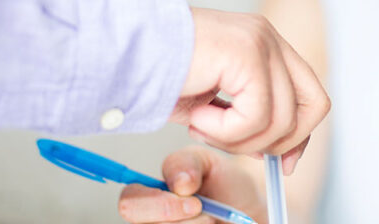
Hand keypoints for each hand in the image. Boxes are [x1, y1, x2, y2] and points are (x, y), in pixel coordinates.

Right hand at [118, 147, 265, 223]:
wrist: (249, 208)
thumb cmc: (224, 184)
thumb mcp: (207, 161)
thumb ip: (186, 161)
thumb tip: (178, 183)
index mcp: (149, 195)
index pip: (128, 201)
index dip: (155, 204)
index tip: (192, 201)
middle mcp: (151, 220)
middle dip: (179, 218)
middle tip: (206, 210)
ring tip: (214, 218)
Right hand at [171, 7, 329, 173]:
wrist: (124, 52)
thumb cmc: (159, 77)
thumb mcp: (215, 104)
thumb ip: (250, 119)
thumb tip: (284, 154)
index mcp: (264, 44)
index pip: (310, 94)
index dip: (302, 134)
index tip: (282, 164)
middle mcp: (268, 37)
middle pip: (313, 106)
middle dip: (280, 143)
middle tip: (233, 146)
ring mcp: (261, 42)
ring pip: (281, 120)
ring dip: (237, 139)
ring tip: (200, 127)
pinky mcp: (246, 54)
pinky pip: (255, 117)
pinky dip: (224, 131)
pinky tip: (196, 118)